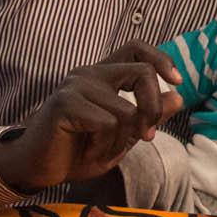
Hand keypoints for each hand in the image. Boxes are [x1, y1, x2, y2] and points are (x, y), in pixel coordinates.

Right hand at [0, 44, 180, 192]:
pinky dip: (105, 147)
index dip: (161, 59)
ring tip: (104, 152)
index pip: (137, 48)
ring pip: (126, 110)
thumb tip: (178, 96)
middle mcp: (89, 74)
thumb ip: (148, 116)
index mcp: (104, 75)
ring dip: (122, 142)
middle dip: (153, 109)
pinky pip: (107, 124)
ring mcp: (76, 86)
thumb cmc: (78, 151)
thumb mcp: (123, 136)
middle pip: (143, 73)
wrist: (39, 168)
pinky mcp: (65, 103)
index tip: (176, 81)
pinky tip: (91, 154)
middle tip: (147, 136)